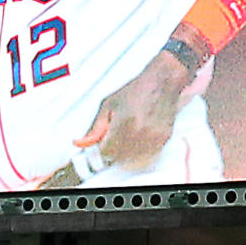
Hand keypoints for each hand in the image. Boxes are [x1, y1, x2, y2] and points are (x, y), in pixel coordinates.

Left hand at [73, 48, 190, 171]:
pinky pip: (147, 156)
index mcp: (124, 123)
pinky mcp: (163, 141)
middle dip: (113, 151)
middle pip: (119, 158)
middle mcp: (140, 133)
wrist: (161, 84)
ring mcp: (153, 139)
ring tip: (126, 136)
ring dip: (126, 154)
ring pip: (133, 161)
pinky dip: (139, 152)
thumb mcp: (108, 105)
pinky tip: (137, 138)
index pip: (107, 152)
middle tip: (113, 138)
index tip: (102, 143)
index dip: (102, 148)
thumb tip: (82, 143)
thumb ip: (95, 127)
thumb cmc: (136, 91)